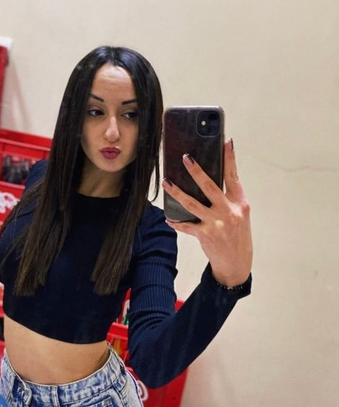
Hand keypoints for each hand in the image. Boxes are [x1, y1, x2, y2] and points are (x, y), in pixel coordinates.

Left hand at [162, 139, 252, 286]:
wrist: (237, 264)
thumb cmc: (238, 236)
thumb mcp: (240, 215)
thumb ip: (229, 199)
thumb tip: (210, 181)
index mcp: (239, 203)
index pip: (233, 176)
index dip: (230, 159)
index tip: (226, 142)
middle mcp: (229, 211)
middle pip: (210, 186)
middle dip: (196, 171)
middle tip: (186, 158)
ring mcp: (216, 223)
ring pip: (192, 204)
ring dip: (177, 192)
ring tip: (166, 183)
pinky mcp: (205, 235)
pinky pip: (186, 225)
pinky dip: (176, 221)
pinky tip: (168, 218)